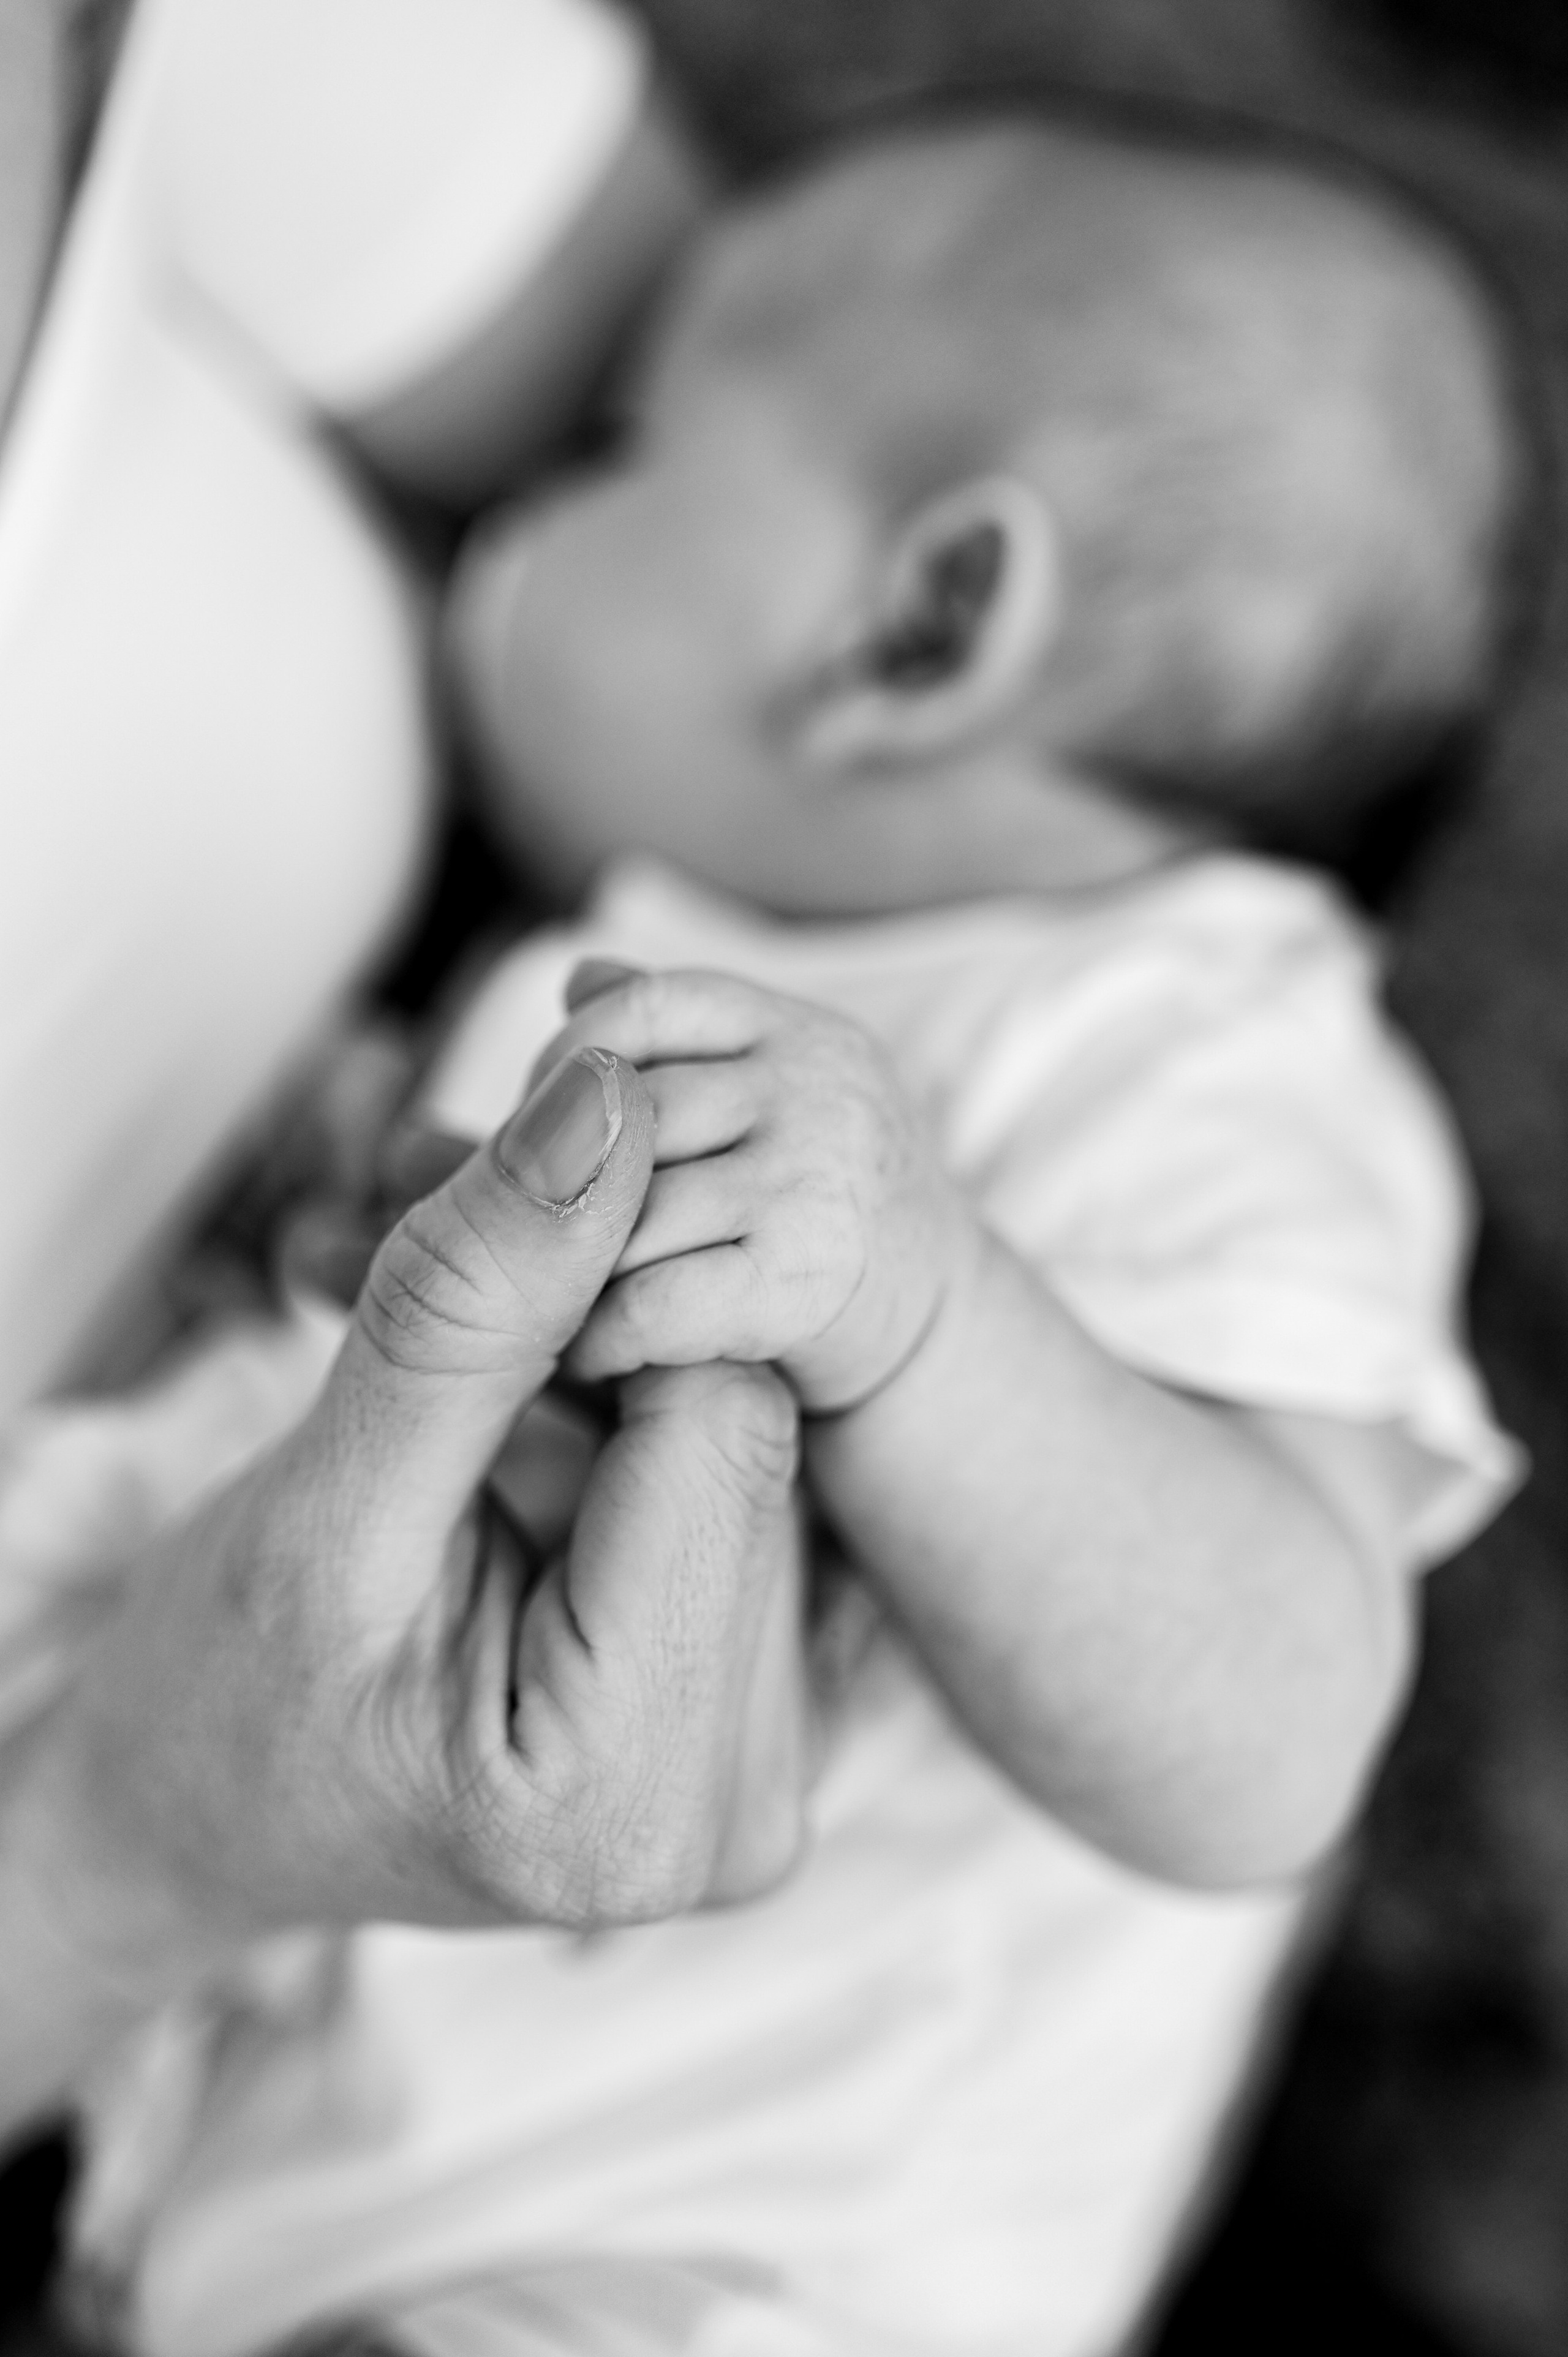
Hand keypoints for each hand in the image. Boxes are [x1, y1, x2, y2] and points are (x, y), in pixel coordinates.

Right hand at [19, 1047, 808, 2004]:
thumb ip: (471, 1312)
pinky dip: (592, 1422)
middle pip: (739, 1443)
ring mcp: (750, 1770)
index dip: (610, 1297)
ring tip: (413, 1320)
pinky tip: (478, 1398)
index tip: (476, 1222)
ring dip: (573, 1359)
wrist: (194, 1815)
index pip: (722, 1430)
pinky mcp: (737, 1715)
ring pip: (722, 1450)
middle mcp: (737, 1813)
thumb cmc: (217, 1705)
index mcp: (632, 1802)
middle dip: (579, 1320)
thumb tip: (609, 1102)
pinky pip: (704, 1500)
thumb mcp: (324, 1506)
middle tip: (415, 1216)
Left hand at [533, 966, 970, 1413]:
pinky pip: (651, 1300)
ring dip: (571, 1275)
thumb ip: (676, 1044)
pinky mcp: (805, 1282)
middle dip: (560, 1182)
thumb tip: (578, 978)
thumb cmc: (814, 1213)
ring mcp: (814, 1180)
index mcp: (797, 1032)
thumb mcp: (766, 1099)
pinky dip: (601, 1339)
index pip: (647, 1007)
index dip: (568, 1064)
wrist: (934, 1334)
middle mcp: (816, 1088)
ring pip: (627, 1212)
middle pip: (626, 1115)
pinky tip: (592, 1356)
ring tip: (554, 1304)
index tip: (538, 1135)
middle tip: (534, 1242)